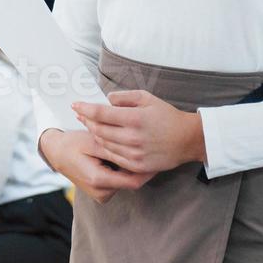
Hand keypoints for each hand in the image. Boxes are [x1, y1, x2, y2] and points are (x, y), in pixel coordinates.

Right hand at [38, 129, 153, 203]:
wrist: (56, 152)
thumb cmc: (73, 144)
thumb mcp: (93, 142)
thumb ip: (115, 150)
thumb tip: (137, 152)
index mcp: (99, 181)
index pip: (133, 181)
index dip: (148, 171)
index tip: (157, 157)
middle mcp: (101, 192)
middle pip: (130, 181)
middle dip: (138, 166)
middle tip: (147, 149)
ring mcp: (101, 194)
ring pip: (125, 181)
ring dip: (129, 167)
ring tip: (134, 150)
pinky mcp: (101, 191)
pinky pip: (118, 181)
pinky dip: (121, 170)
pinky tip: (121, 156)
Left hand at [73, 91, 206, 175]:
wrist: (187, 140)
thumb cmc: (167, 116)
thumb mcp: (148, 98)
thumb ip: (125, 97)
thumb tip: (107, 99)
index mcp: (134, 118)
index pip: (101, 113)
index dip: (85, 108)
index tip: (75, 104)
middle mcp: (133, 137)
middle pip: (99, 129)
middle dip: (86, 120)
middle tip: (80, 114)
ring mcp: (134, 154)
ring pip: (104, 144)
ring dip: (94, 134)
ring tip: (90, 125)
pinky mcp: (137, 166)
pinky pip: (113, 157)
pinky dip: (105, 147)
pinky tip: (103, 140)